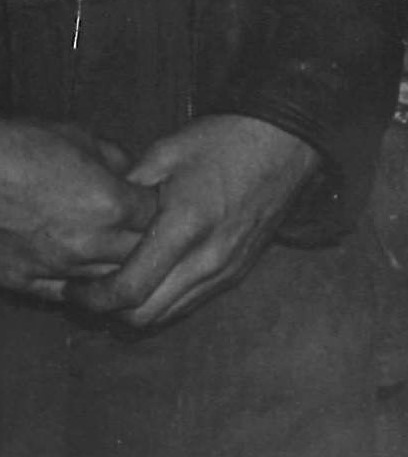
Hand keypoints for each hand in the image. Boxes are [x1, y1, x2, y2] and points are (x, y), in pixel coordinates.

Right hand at [0, 117, 151, 298]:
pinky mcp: (23, 281)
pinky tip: (83, 274)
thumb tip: (131, 171)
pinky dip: (80, 286)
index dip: (161, 209)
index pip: (160, 218)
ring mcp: (57, 266)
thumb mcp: (75, 136)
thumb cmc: (15, 146)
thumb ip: (114, 158)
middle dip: (147, 243)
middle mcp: (91, 242)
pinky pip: (68, 294)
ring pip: (109, 282)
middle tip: (140, 230)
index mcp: (112, 204)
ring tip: (115, 254)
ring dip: (116, 268)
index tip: (154, 202)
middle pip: (142, 256)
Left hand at [71, 114, 320, 330]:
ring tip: (117, 286)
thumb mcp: (164, 155)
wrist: (284, 141)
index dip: (92, 298)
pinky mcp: (239, 271)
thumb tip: (93, 220)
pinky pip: (192, 301)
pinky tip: (153, 278)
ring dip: (138, 309)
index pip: (129, 290)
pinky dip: (165, 299)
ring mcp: (227, 268)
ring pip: (169, 314)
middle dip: (110, 311)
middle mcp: (208, 258)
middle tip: (88, 292)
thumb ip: (125, 193)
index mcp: (185, 227)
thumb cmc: (222, 141)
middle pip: (146, 315)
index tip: (73, 287)